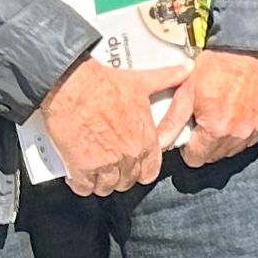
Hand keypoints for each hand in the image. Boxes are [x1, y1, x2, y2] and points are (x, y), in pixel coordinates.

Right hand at [37, 57, 171, 197]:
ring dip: (100, 183)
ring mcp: (106, 164)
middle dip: (119, 177)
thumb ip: (167, 79)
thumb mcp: (142, 82)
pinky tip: (76, 175)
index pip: (151, 171)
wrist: (72, 85)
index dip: (141, 170)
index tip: (133, 166)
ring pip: (107, 188)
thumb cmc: (104, 84)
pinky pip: (84, 187)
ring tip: (93, 173)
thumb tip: (186, 69)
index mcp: (146, 140)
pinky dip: (80, 184)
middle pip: (128, 182)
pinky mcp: (82, 167)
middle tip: (109, 167)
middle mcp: (129, 155)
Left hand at [156, 49, 257, 165]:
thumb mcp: (187, 90)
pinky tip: (237, 114)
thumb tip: (159, 142)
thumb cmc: (219, 66)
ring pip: (233, 149)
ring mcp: (255, 129)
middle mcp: (238, 134)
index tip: (190, 135)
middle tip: (204, 120)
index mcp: (215, 129)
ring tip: (221, 115)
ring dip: (224, 139)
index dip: (189, 148)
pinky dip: (242, 132)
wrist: (251, 50)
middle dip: (206, 143)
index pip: (196, 159)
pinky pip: (250, 139)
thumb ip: (173, 120)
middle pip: (214, 156)